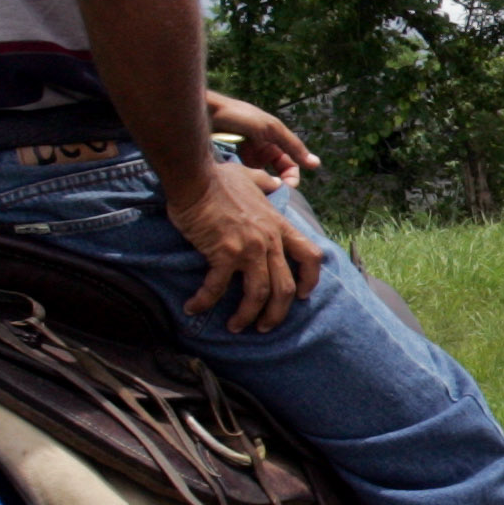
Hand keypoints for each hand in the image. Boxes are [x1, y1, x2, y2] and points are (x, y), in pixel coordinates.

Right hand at [167, 158, 325, 331]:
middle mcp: (269, 240)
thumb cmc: (219, 178)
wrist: (196, 177)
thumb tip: (276, 182)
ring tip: (235, 327)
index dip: (310, 280)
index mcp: (278, 226)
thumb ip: (266, 183)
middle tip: (264, 326)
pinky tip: (193, 308)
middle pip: (284, 287)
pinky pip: (216, 288)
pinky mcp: (224, 253)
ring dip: (247, 316)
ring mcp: (249, 248)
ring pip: (258, 294)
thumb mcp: (251, 177)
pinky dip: (204, 302)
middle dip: (277, 313)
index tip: (302, 295)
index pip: (310, 256)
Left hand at [206, 90, 319, 188]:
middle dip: (277, 185)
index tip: (286, 188)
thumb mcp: (271, 129)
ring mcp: (245, 157)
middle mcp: (261, 151)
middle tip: (271, 195)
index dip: (291, 178)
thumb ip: (293, 147)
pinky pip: (243, 176)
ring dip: (260, 185)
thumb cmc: (240, 116)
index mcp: (274, 142)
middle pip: (276, 174)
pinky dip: (246, 182)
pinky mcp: (231, 162)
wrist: (207, 112)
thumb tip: (316, 165)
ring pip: (259, 177)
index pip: (289, 167)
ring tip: (255, 192)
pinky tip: (242, 186)